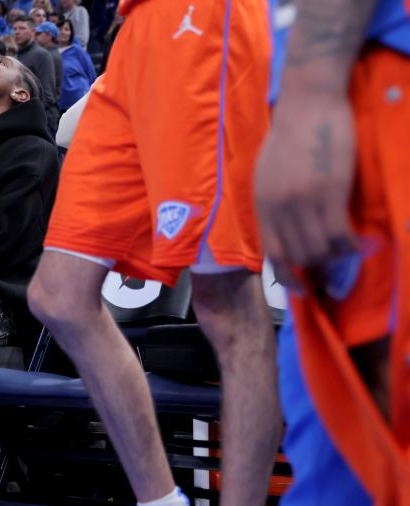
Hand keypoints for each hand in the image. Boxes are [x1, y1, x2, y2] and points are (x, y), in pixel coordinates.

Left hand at [254, 96, 358, 293]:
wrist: (308, 102)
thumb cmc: (290, 133)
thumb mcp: (267, 173)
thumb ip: (272, 202)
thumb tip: (282, 228)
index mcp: (262, 205)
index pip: (271, 254)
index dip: (287, 278)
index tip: (301, 287)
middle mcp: (279, 208)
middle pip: (297, 257)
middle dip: (315, 270)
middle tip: (332, 272)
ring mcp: (303, 202)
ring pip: (319, 250)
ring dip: (334, 258)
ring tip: (346, 254)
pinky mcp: (330, 192)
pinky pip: (340, 234)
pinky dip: (350, 246)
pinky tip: (360, 245)